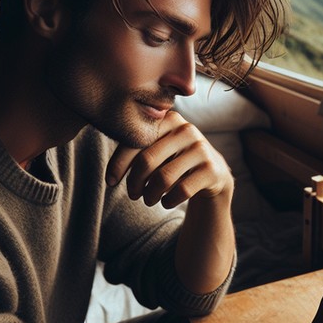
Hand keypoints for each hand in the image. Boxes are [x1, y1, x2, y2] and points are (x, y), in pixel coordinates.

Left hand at [105, 111, 233, 209]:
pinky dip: (168, 201)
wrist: (212, 173)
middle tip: (132, 194)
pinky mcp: (212, 170)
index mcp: (168, 119)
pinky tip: (166, 202)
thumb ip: (136, 148)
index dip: (118, 163)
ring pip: (164, 178)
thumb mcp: (158, 148)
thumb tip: (111, 175)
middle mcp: (187, 130)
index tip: (110, 182)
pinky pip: (182, 190)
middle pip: (147, 160)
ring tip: (148, 200)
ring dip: (150, 195)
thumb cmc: (175, 161)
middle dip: (134, 182)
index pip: (135, 141)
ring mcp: (201, 149)